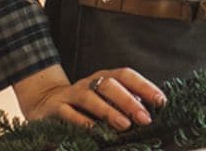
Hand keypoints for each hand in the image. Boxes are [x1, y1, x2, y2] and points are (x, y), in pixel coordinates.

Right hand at [15, 63, 165, 128]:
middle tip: (145, 118)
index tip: (161, 101)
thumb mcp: (103, 99)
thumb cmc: (84, 105)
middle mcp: (89, 82)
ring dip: (109, 111)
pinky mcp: (55, 108)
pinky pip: (69, 114)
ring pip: (91, 98)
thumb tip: (148, 111)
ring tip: (124, 125)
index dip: (145, 86)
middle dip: (130, 101)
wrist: (44, 102)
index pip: (127, 75)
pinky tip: (93, 130)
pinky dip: (82, 121)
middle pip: (111, 85)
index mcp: (105, 76)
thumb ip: (122, 102)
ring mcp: (72, 94)